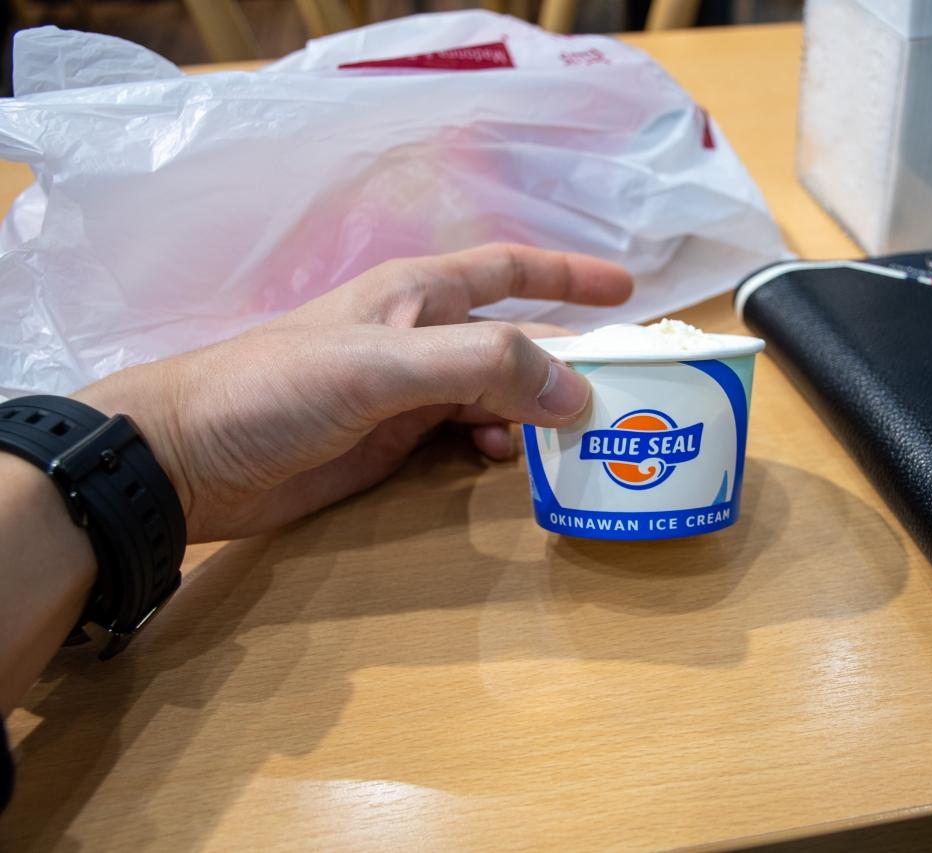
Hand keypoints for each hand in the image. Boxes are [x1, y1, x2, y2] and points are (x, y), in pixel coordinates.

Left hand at [73, 244, 631, 541]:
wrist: (191, 459)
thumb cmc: (278, 389)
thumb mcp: (383, 365)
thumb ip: (480, 367)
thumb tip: (575, 392)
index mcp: (419, 295)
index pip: (511, 270)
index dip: (569, 275)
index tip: (629, 292)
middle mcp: (422, 339)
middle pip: (515, 343)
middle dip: (566, 363)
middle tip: (620, 394)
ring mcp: (409, 395)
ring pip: (497, 396)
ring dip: (534, 414)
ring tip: (565, 440)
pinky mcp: (394, 445)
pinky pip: (467, 439)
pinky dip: (497, 447)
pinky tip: (506, 462)